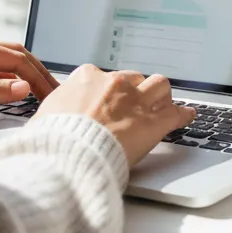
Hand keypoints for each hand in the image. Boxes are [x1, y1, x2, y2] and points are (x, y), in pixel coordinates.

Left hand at [0, 35, 57, 117]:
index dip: (38, 77)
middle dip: (38, 72)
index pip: (17, 60)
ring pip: (7, 60)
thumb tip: (24, 88)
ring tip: (41, 89)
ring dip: (26, 73)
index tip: (52, 94)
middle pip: (16, 55)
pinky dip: (11, 76)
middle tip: (54, 90)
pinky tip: (17, 88)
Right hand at [34, 65, 196, 166]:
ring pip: (160, 85)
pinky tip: (187, 117)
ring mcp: (136, 101)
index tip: (108, 100)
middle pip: (134, 79)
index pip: (104, 76)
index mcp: (87, 78)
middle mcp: (114, 84)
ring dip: (161, 95)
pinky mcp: (153, 123)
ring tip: (163, 104)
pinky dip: (183, 115)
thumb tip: (50, 118)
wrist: (66, 156)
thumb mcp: (44, 117)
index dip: (108, 90)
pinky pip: (176, 113)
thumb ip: (56, 110)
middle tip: (135, 105)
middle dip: (135, 91)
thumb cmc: (51, 140)